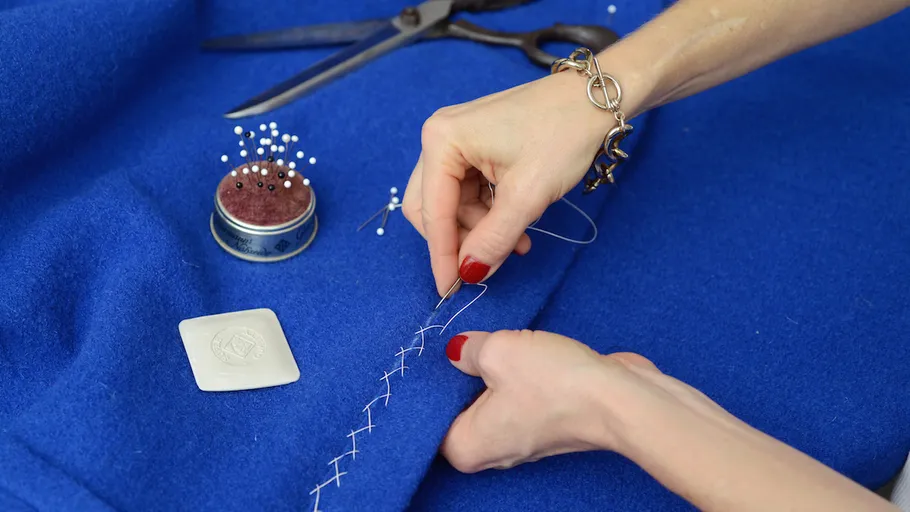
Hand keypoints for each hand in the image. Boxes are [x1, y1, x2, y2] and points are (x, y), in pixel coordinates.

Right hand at [402, 71, 616, 295]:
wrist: (597, 99)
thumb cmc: (563, 134)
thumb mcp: (527, 195)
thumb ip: (493, 239)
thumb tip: (468, 274)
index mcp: (442, 141)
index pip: (431, 212)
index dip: (442, 255)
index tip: (450, 290)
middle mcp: (440, 137)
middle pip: (432, 207)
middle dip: (460, 239)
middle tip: (489, 262)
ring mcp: (457, 140)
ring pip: (452, 204)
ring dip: (480, 229)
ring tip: (518, 242)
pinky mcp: (474, 146)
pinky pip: (468, 192)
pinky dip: (488, 214)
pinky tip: (517, 224)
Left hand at [439, 329, 655, 471]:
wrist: (620, 398)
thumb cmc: (556, 383)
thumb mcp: (498, 351)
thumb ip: (467, 348)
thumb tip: (458, 349)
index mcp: (466, 447)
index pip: (427, 417)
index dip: (427, 381)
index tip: (427, 350)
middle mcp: (491, 450)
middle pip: (458, 405)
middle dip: (457, 373)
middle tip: (454, 336)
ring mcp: (521, 436)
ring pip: (490, 396)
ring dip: (491, 369)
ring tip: (487, 339)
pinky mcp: (546, 420)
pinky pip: (518, 393)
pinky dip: (516, 373)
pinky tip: (518, 347)